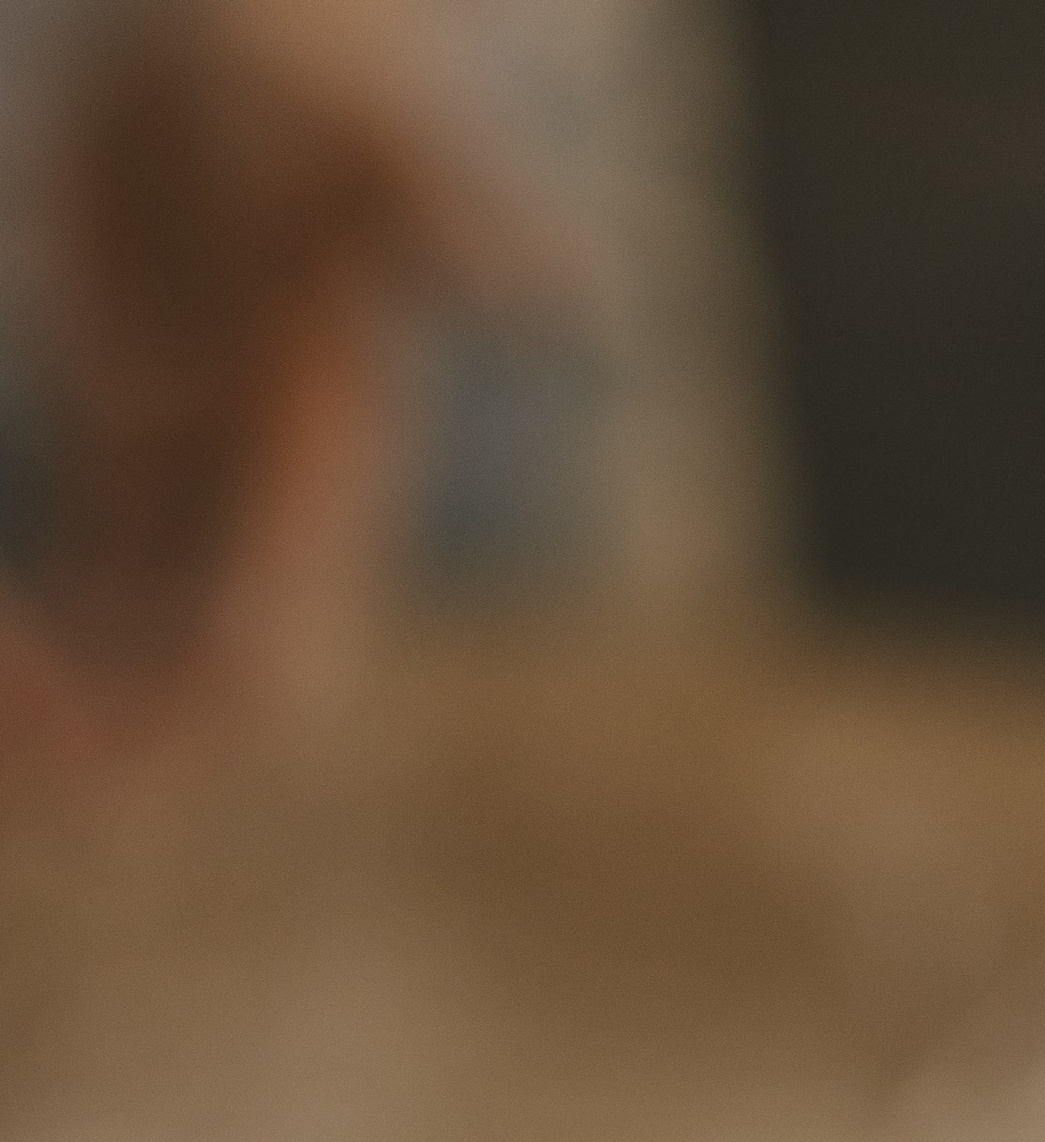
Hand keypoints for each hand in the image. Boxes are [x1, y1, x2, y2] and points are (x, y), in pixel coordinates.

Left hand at [15, 3, 507, 795]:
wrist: (243, 62)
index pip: (267, 651)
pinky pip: (79, 605)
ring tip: (1, 730)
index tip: (77, 713)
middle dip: (108, 749)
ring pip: (130, 672)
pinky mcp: (122, 468)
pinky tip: (2, 661)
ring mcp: (189, 500)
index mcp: (316, 482)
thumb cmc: (311, 102)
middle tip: (15, 751)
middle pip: (194, 701)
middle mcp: (257, 516)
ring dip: (61, 725)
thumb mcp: (376, 156)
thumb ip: (458, 222)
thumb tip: (569, 306)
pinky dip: (35, 657)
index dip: (183, 703)